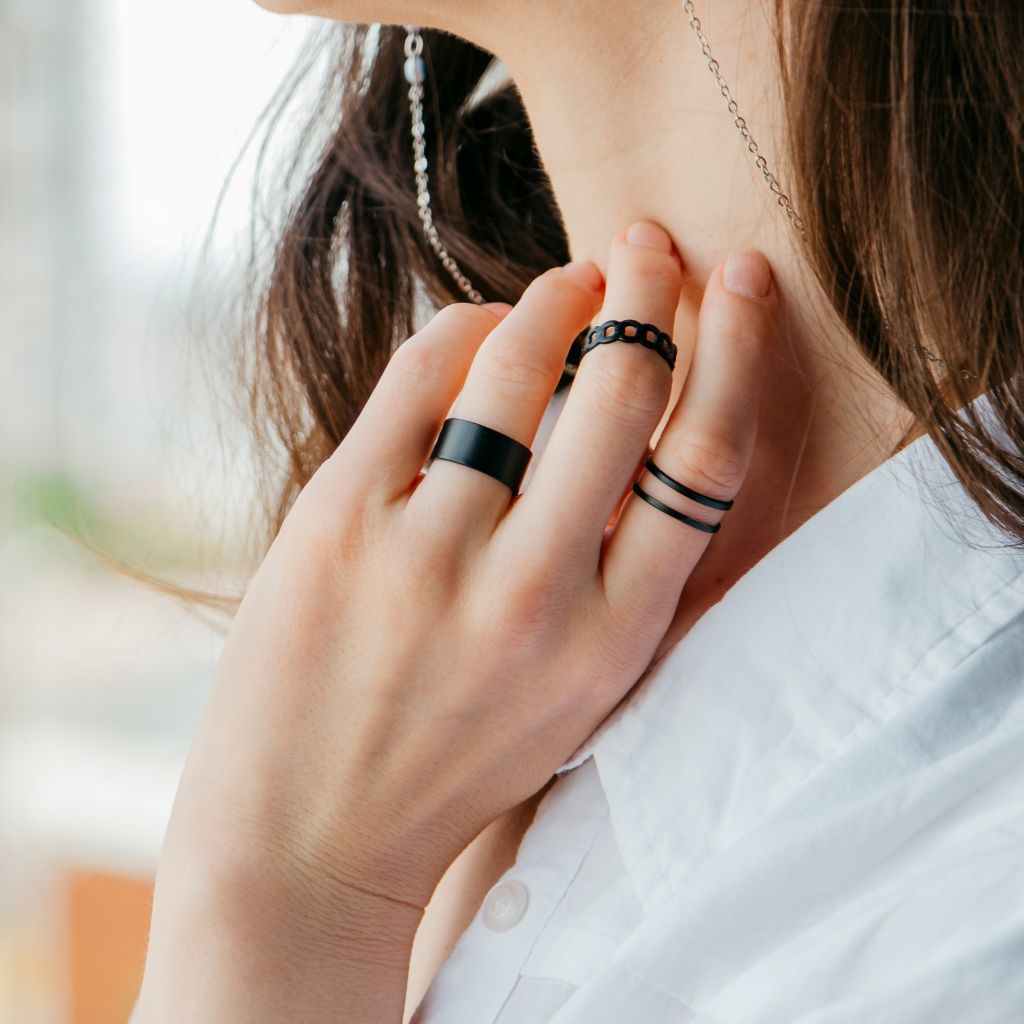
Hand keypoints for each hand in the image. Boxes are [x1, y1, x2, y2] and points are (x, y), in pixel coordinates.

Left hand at [154, 220, 774, 936]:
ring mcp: (431, 554)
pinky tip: (476, 327)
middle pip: (622, 393)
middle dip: (648, 290)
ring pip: (516, 367)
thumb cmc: (452, 761)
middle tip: (650, 244)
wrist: (310, 842)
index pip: (705, 464)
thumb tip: (631, 418)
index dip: (736, 352)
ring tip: (570, 279)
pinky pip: (417, 378)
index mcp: (614, 640)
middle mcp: (536, 593)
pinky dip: (460, 329)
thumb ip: (618, 574)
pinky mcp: (340, 521)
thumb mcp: (575, 691)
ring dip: (554, 298)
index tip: (741, 281)